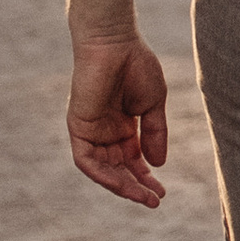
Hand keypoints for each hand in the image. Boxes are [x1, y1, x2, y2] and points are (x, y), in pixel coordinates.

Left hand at [68, 34, 169, 207]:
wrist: (114, 41)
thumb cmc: (136, 64)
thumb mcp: (153, 104)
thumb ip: (155, 133)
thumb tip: (158, 164)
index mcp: (122, 124)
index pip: (132, 159)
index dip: (146, 176)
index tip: (161, 191)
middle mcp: (105, 131)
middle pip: (118, 168)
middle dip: (136, 185)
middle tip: (155, 200)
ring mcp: (90, 130)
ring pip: (102, 169)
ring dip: (121, 185)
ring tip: (143, 196)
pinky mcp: (78, 126)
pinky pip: (86, 160)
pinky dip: (102, 174)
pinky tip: (121, 183)